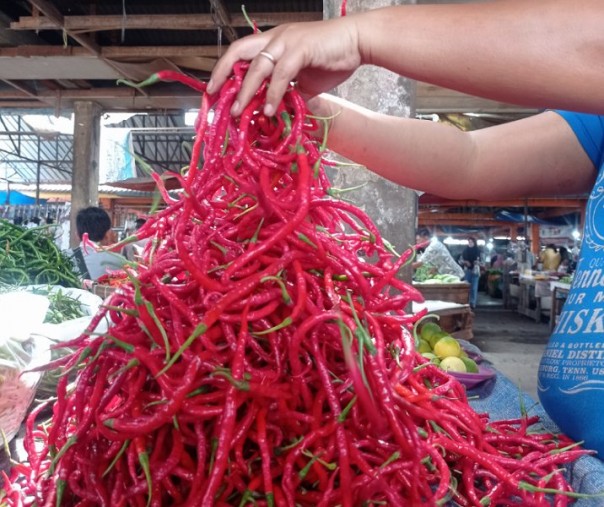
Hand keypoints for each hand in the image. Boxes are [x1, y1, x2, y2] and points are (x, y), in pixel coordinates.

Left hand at [208, 16, 362, 116]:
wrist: (359, 42)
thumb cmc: (334, 57)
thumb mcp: (306, 81)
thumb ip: (291, 94)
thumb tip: (281, 113)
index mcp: (274, 41)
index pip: (242, 53)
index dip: (226, 70)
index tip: (216, 89)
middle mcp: (276, 37)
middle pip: (239, 51)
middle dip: (222, 72)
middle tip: (212, 94)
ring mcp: (287, 41)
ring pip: (257, 66)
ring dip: (245, 91)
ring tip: (237, 111)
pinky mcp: (300, 48)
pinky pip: (281, 74)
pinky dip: (273, 93)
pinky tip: (268, 109)